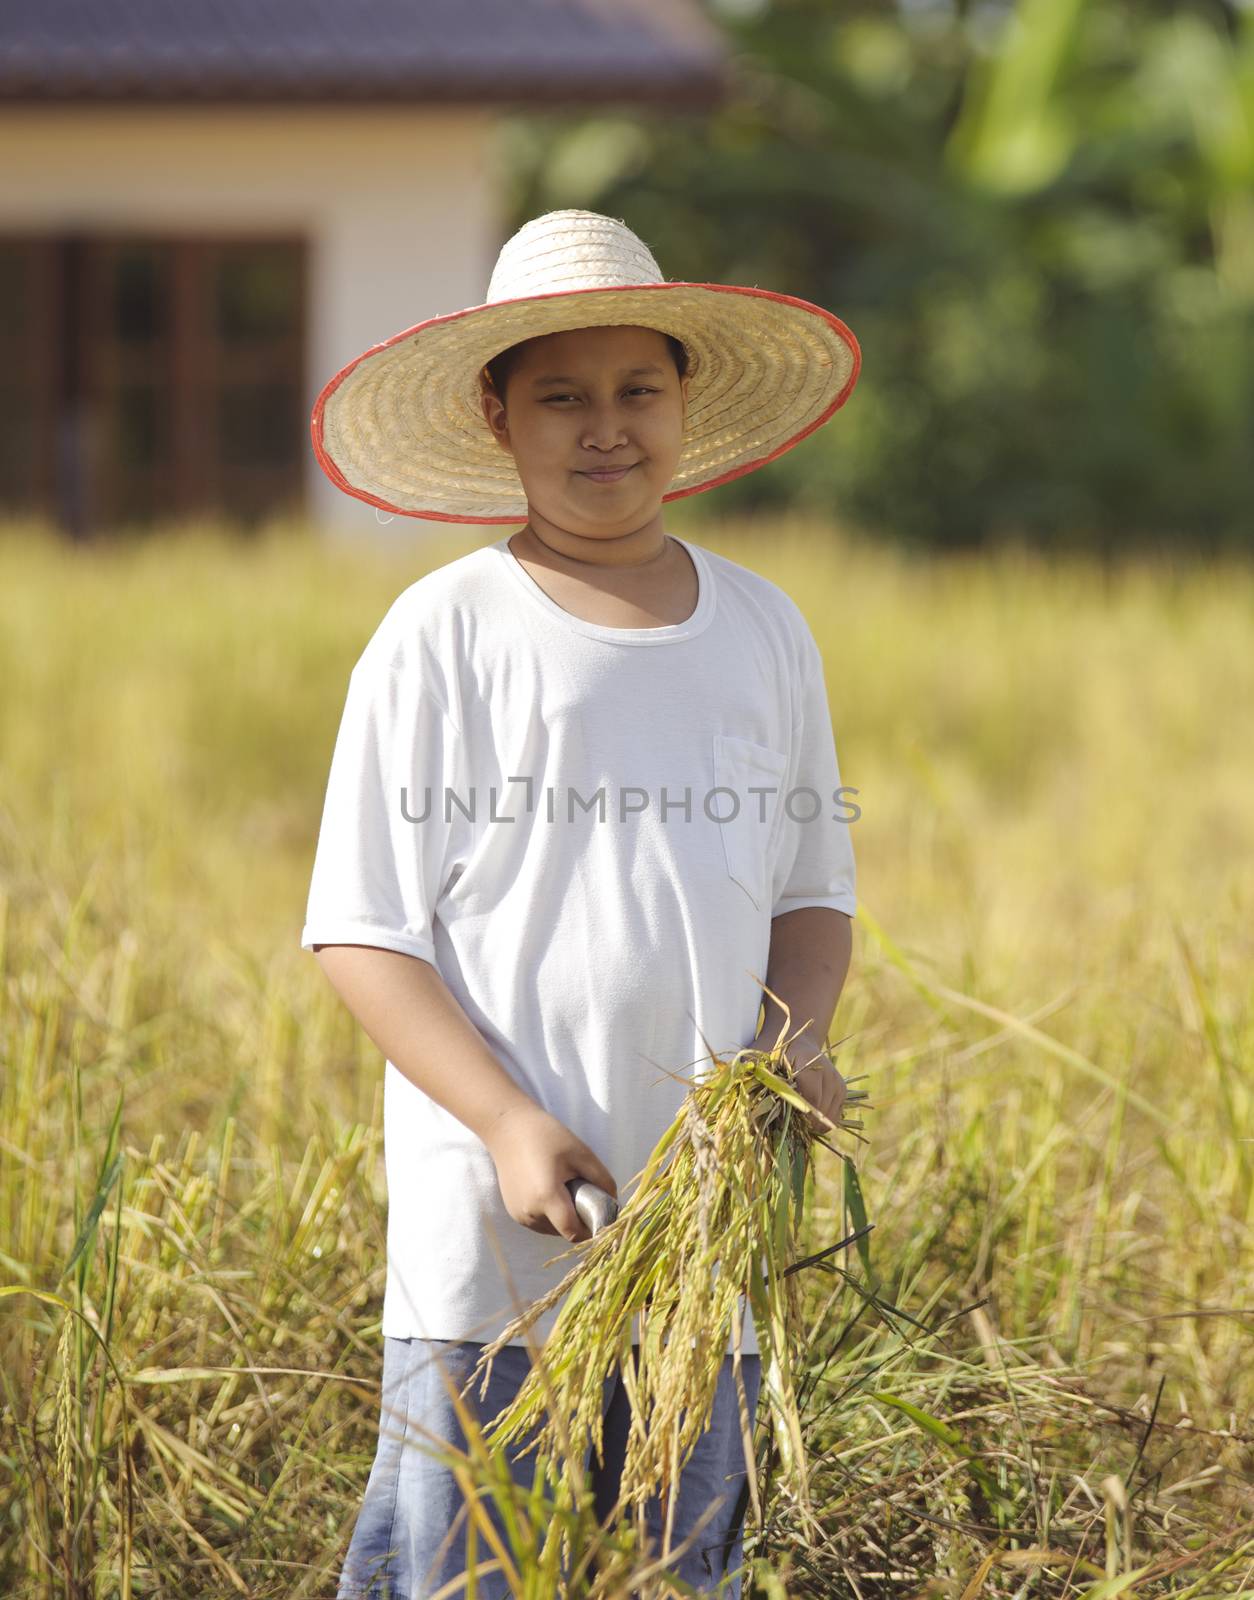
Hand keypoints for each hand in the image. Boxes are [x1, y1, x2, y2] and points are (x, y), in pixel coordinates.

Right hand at [484, 1101, 617, 1242]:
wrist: (508, 1129)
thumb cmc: (547, 1136)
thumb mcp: (582, 1153)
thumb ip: (602, 1180)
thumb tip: (614, 1203)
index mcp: (546, 1198)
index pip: (574, 1232)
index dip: (592, 1228)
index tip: (601, 1214)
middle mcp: (530, 1213)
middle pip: (564, 1231)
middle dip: (578, 1219)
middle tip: (582, 1192)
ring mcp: (519, 1215)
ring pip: (552, 1229)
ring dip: (563, 1218)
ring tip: (563, 1188)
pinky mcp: (513, 1213)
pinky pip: (539, 1223)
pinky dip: (550, 1214)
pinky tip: (549, 1189)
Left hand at [760, 1030, 847, 1134]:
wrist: (794, 1036)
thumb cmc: (769, 1050)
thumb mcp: (757, 1061)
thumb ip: (750, 1081)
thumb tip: (745, 1113)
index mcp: (808, 1061)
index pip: (811, 1099)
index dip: (798, 1117)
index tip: (780, 1123)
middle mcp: (828, 1071)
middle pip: (822, 1113)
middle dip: (803, 1124)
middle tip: (784, 1123)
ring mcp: (837, 1081)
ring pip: (830, 1119)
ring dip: (812, 1124)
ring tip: (793, 1118)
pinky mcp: (841, 1090)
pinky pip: (834, 1116)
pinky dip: (820, 1121)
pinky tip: (804, 1114)